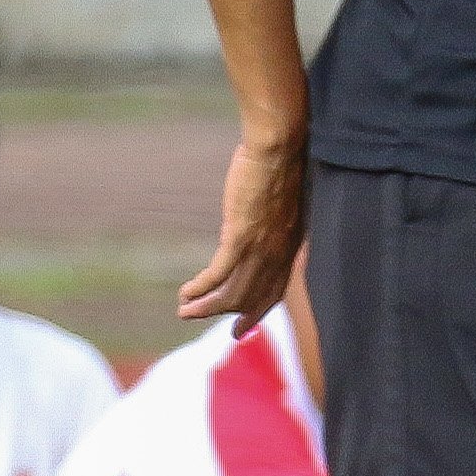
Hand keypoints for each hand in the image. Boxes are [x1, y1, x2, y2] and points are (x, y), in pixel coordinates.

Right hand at [181, 127, 306, 324]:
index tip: (242, 328)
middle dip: (228, 316)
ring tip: (184, 310)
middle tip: (203, 323)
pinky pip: (219, 274)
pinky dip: (201, 287)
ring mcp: (262, 247)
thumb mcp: (284, 203)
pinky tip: (186, 292)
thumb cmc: (282, 166)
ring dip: (206, 306)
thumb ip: (276, 223)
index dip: (258, 311)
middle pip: (253, 298)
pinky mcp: (241, 237)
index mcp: (292, 247)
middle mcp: (280, 254)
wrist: (280, 147)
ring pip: (233, 292)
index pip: (276, 290)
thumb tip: (265, 226)